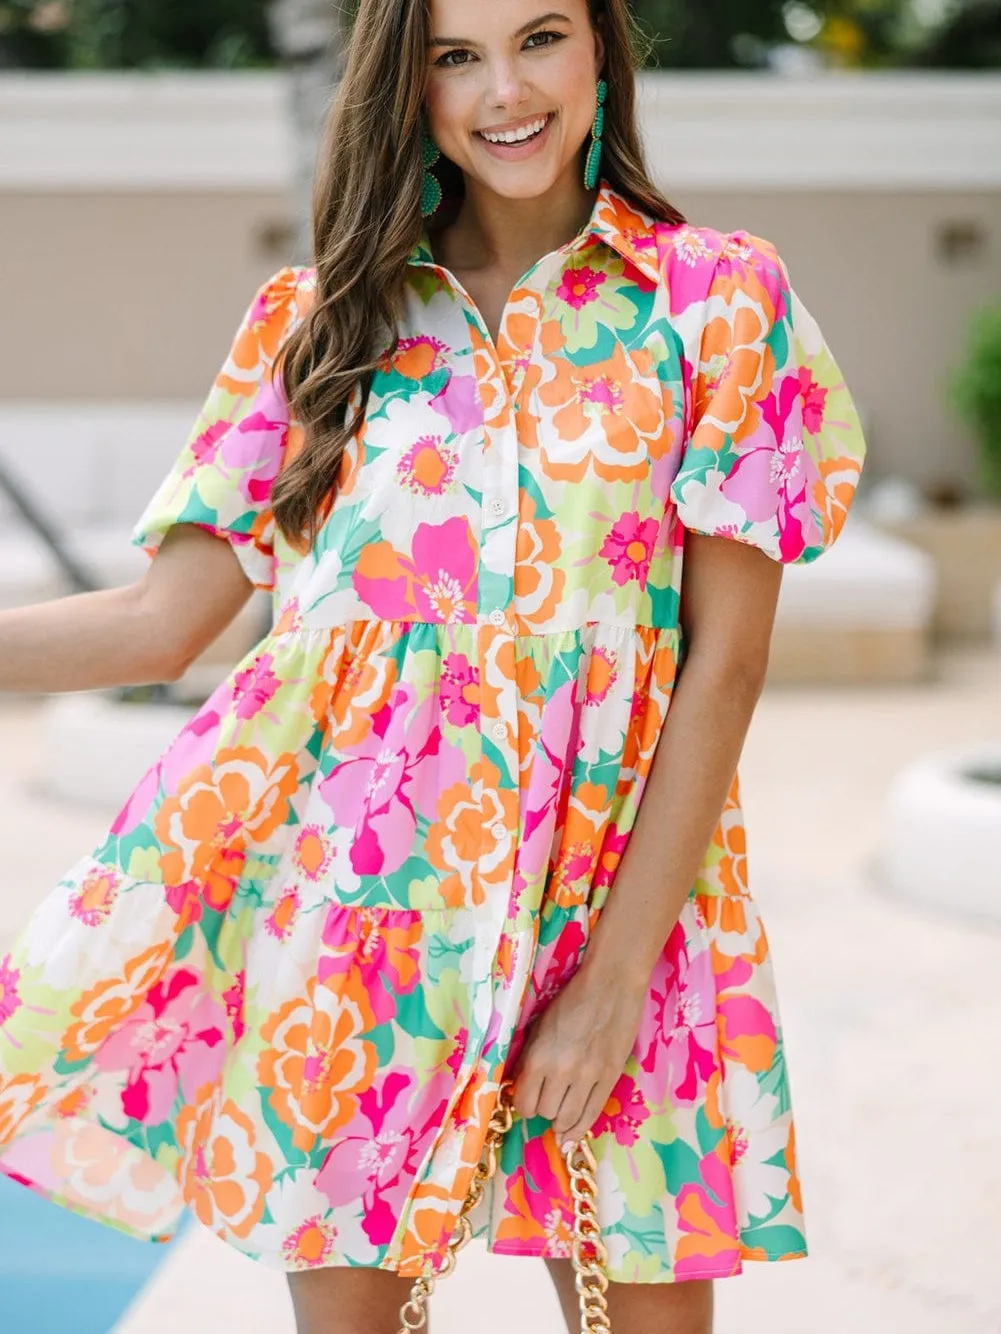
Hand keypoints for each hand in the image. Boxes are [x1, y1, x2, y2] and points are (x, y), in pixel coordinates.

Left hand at [509, 958, 646, 1147]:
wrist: (611, 984)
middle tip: (547, 1096)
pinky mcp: (611, 1078)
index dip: (523, 1103)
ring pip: (568, 1119)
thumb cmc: (571, 999)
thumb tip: (524, 1087)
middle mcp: (562, 1072)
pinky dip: (579, 1128)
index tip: (527, 1097)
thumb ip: (529, 1057)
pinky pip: (592, 1115)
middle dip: (543, 1108)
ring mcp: (589, 1077)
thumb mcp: (539, 1026)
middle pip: (545, 1113)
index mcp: (539, 1056)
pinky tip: (572, 1135)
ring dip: (561, 1119)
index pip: (524, 1103)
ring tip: (561, 1112)